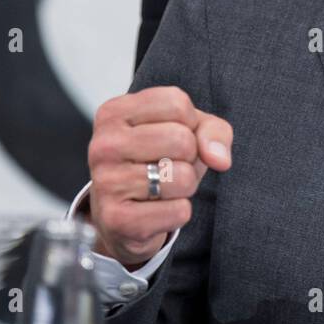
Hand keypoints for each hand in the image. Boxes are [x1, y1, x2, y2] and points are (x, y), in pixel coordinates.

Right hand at [87, 86, 232, 266]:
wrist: (124, 216)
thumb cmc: (159, 162)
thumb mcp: (189, 131)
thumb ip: (213, 131)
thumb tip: (219, 158)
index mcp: (114, 112)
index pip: (177, 103)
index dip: (190, 123)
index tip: (171, 136)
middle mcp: (103, 145)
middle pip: (182, 140)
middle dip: (190, 157)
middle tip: (169, 166)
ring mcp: (105, 183)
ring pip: (183, 177)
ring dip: (185, 187)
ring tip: (163, 188)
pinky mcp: (116, 220)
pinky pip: (179, 211)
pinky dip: (178, 213)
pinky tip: (156, 210)